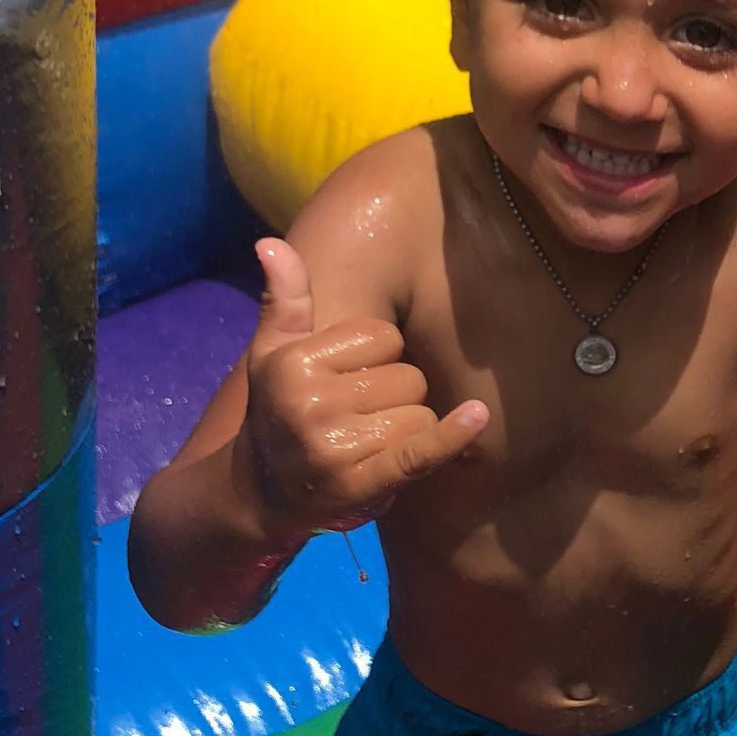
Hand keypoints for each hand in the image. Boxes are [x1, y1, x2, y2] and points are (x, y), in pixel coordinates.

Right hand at [232, 238, 488, 545]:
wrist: (259, 493)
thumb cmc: (276, 409)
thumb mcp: (271, 351)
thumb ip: (284, 297)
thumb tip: (270, 242)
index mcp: (295, 362)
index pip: (383, 337)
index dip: (377, 356)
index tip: (346, 378)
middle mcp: (311, 403)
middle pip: (407, 376)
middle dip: (394, 394)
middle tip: (355, 417)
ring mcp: (335, 447)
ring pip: (420, 414)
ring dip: (408, 428)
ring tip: (365, 441)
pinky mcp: (361, 483)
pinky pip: (420, 451)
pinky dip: (452, 436)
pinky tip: (477, 416)